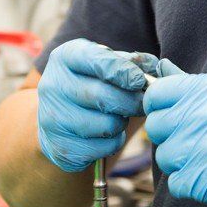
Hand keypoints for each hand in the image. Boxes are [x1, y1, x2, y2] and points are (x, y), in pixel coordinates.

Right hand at [35, 40, 148, 173]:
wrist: (59, 120)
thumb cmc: (91, 85)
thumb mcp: (106, 65)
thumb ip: (130, 62)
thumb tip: (154, 68)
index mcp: (64, 58)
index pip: (95, 60)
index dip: (123, 71)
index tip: (140, 80)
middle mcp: (52, 86)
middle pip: (103, 97)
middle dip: (132, 102)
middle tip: (143, 104)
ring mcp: (52, 118)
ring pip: (107, 125)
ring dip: (122, 123)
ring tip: (118, 117)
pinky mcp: (60, 147)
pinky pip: (104, 148)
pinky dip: (115, 142)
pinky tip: (107, 134)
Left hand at [142, 72, 206, 206]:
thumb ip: (191, 84)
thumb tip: (162, 67)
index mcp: (203, 91)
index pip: (155, 95)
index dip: (159, 108)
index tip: (173, 117)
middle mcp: (197, 116)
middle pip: (155, 127)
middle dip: (171, 136)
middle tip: (196, 142)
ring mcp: (197, 149)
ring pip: (164, 157)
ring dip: (182, 162)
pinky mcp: (200, 180)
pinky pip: (176, 183)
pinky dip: (190, 185)